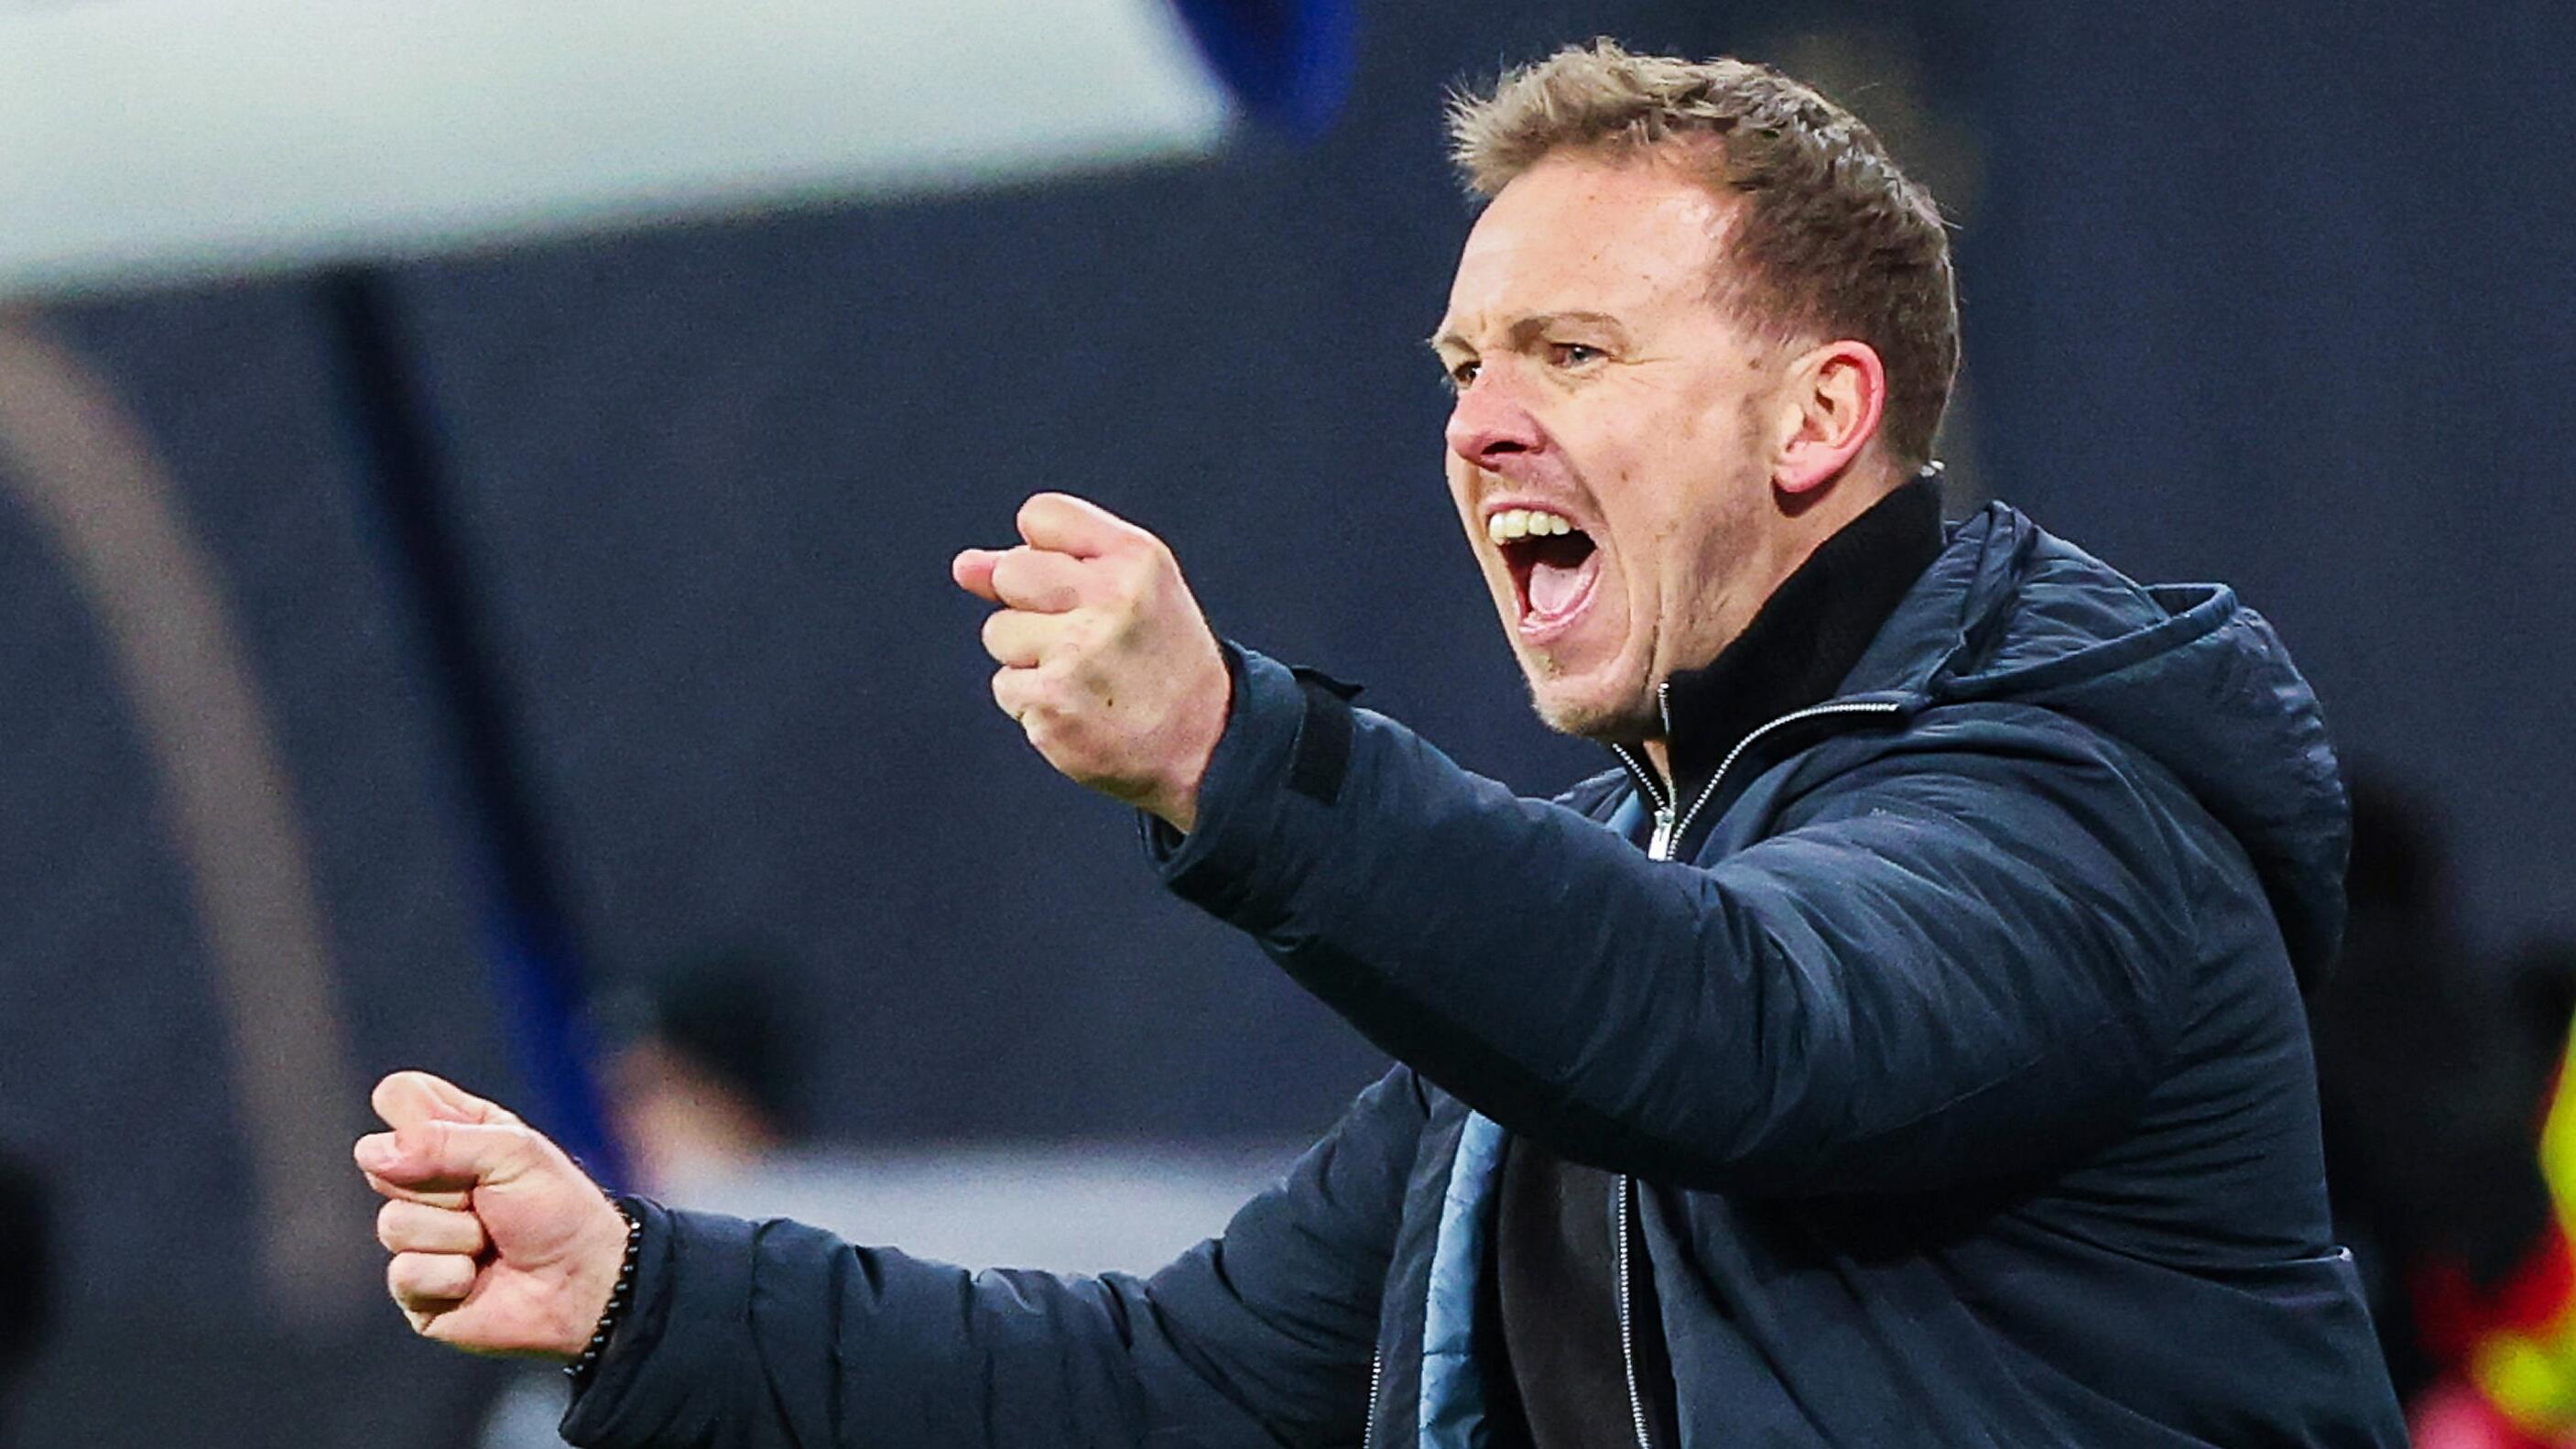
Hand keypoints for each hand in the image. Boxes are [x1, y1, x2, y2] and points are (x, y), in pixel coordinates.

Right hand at [354, 1071, 629, 1359]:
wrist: (583, 1282)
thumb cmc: (558, 1210)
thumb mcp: (513, 1153)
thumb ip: (442, 1141)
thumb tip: (370, 1151)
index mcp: (454, 1133)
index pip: (399, 1097)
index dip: (416, 1116)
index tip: (462, 1134)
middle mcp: (426, 1180)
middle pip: (382, 1162)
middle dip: (445, 1185)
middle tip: (490, 1200)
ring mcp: (416, 1234)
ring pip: (394, 1223)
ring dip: (456, 1235)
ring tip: (491, 1242)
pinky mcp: (414, 1287)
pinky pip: (404, 1273)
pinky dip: (450, 1276)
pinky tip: (477, 1278)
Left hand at [954, 494, 1229, 830]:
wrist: (1205, 743)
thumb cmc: (1158, 656)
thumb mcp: (1127, 588)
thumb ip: (1048, 563)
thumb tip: (965, 566)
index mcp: (1136, 558)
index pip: (1040, 515)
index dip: (1044, 551)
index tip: (1079, 584)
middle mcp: (1110, 598)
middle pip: (1011, 572)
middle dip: (1029, 605)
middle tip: (1082, 636)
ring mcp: (1079, 654)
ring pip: (998, 632)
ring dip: (1029, 657)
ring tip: (1085, 676)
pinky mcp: (1052, 705)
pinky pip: (1005, 686)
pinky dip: (1033, 701)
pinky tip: (1078, 708)